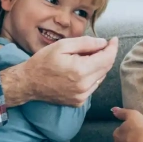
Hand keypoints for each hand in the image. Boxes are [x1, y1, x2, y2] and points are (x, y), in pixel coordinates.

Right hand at [2, 36, 117, 106]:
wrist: (28, 83)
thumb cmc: (43, 62)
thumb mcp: (62, 45)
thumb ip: (85, 43)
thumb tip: (103, 43)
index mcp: (80, 71)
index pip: (106, 58)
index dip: (112, 47)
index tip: (114, 39)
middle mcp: (84, 86)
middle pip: (106, 68)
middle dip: (106, 55)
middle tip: (100, 45)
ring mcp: (82, 96)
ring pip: (100, 78)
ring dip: (99, 66)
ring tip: (86, 57)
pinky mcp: (78, 102)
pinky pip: (92, 86)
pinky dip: (92, 76)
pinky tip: (81, 70)